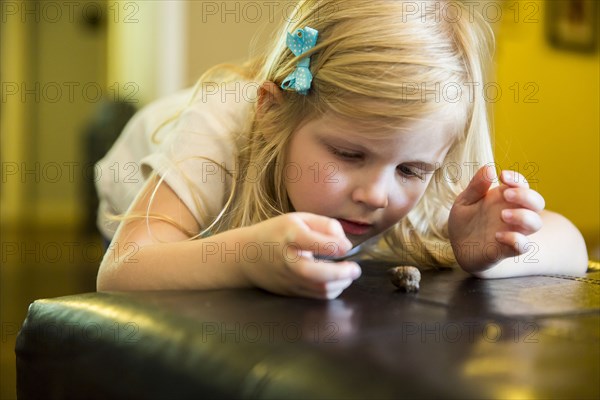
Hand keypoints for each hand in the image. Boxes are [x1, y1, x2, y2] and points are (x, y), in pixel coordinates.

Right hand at [239, 213, 361, 298]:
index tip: (347, 246)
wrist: (246, 255)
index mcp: (291, 235)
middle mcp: (289, 259)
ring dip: (340, 283)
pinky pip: (316, 296)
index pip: (320, 244)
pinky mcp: (290, 291)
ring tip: (347, 274)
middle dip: (343, 273)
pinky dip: (331, 290)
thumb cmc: (277, 233)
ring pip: (321, 289)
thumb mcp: (299, 219)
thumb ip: (326, 225)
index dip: (340, 246)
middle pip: (319, 274)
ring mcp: (288, 278)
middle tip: (355, 269)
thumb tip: (346, 245)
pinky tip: (335, 281)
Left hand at [448, 165, 544, 272]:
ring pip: (536, 223)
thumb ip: (476, 186)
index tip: (503, 176)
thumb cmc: (464, 220)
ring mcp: (513, 231)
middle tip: (507, 194)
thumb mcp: (465, 201)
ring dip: (524, 217)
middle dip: (526, 196)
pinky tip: (497, 236)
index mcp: (504, 198)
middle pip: (537, 202)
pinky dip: (516, 240)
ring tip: (503, 215)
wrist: (457, 247)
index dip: (517, 179)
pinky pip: (523, 246)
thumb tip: (489, 168)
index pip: (522, 184)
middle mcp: (515, 213)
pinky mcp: (507, 249)